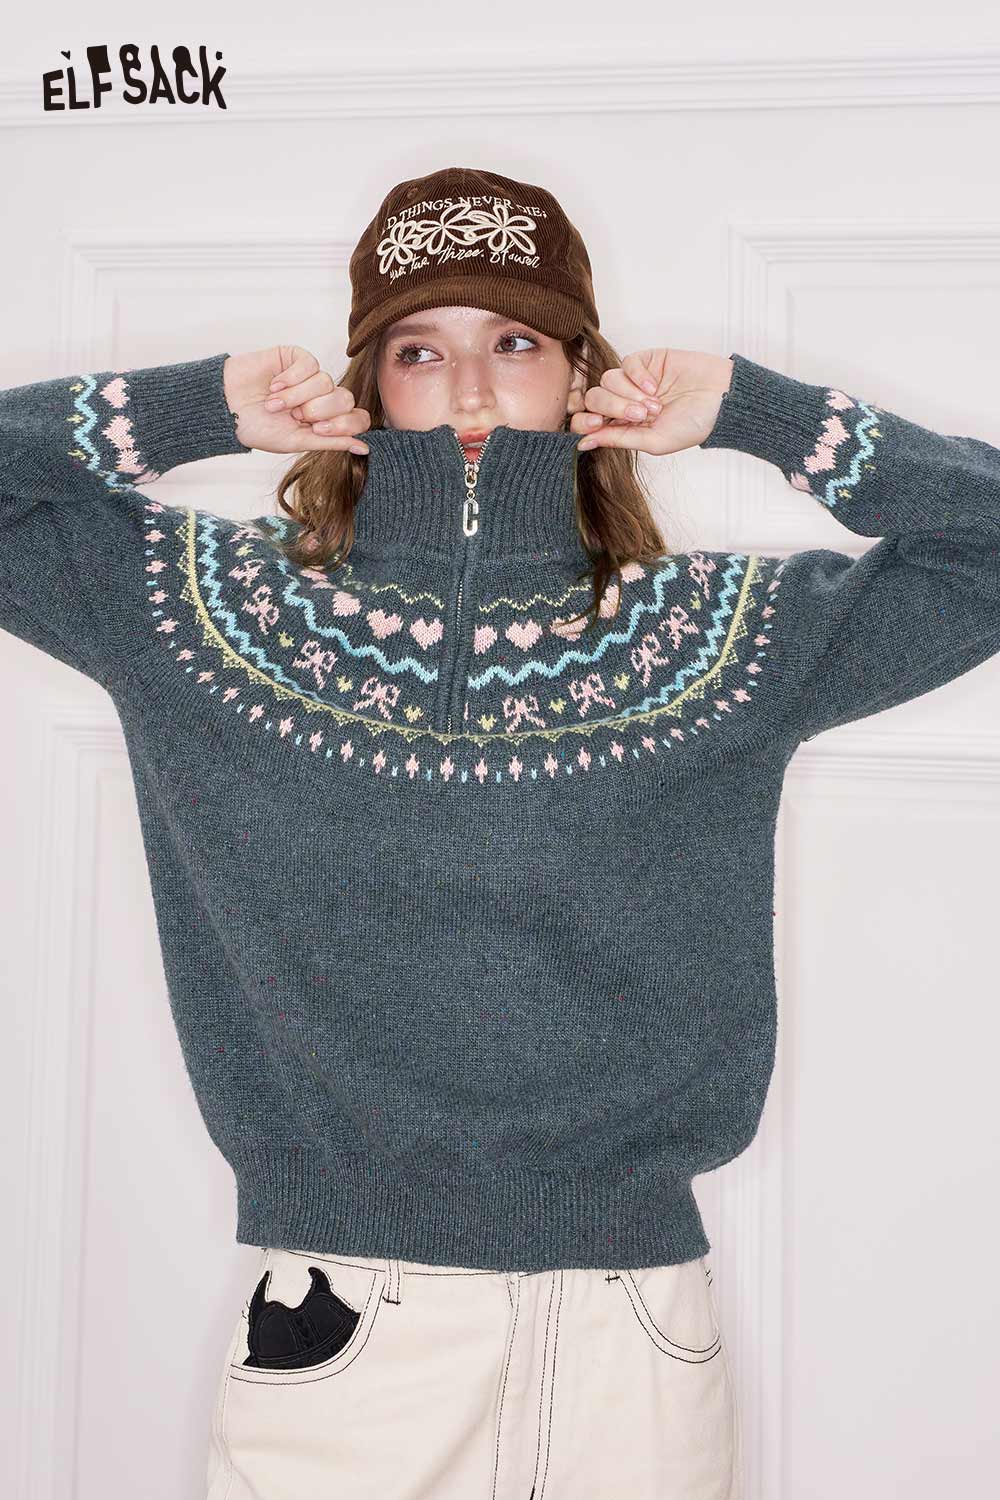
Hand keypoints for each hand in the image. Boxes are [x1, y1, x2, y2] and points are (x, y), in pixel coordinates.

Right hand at [222, 346, 370, 454]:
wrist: (226, 407)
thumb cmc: (257, 427)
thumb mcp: (296, 441)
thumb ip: (331, 442)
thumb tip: (364, 447)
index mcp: (326, 420)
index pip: (357, 418)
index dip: (343, 423)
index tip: (317, 428)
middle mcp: (321, 397)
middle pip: (345, 398)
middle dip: (318, 409)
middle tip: (293, 415)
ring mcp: (310, 376)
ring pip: (325, 381)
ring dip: (296, 396)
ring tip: (274, 403)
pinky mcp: (296, 357)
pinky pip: (310, 364)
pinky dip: (291, 378)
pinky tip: (274, 385)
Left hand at [572, 348, 733, 455]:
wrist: (722, 400)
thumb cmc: (693, 426)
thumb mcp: (653, 441)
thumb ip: (618, 439)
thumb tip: (583, 442)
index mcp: (623, 425)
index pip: (587, 420)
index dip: (584, 420)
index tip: (596, 424)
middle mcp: (625, 402)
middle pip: (594, 398)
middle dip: (613, 407)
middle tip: (641, 415)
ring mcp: (634, 380)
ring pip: (608, 380)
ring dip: (629, 394)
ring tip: (655, 403)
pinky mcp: (647, 360)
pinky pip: (627, 363)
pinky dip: (637, 375)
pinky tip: (655, 385)